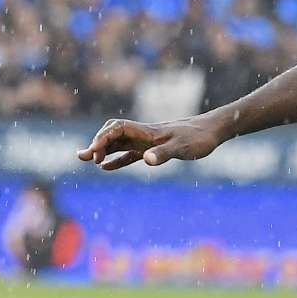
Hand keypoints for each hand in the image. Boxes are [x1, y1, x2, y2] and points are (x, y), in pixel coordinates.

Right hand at [76, 116, 223, 170]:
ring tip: (84, 160)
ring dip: (101, 150)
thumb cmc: (199, 138)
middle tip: (84, 157)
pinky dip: (116, 159)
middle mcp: (143, 134)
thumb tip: (145, 160)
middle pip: (112, 133)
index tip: (94, 153)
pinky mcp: (153, 149)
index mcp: (147, 132)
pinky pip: (129, 153)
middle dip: (96, 143)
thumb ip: (164, 154)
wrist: (212, 130)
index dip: (102, 139)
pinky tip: (105, 167)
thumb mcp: (182, 148)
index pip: (116, 129)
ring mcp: (147, 142)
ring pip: (118, 143)